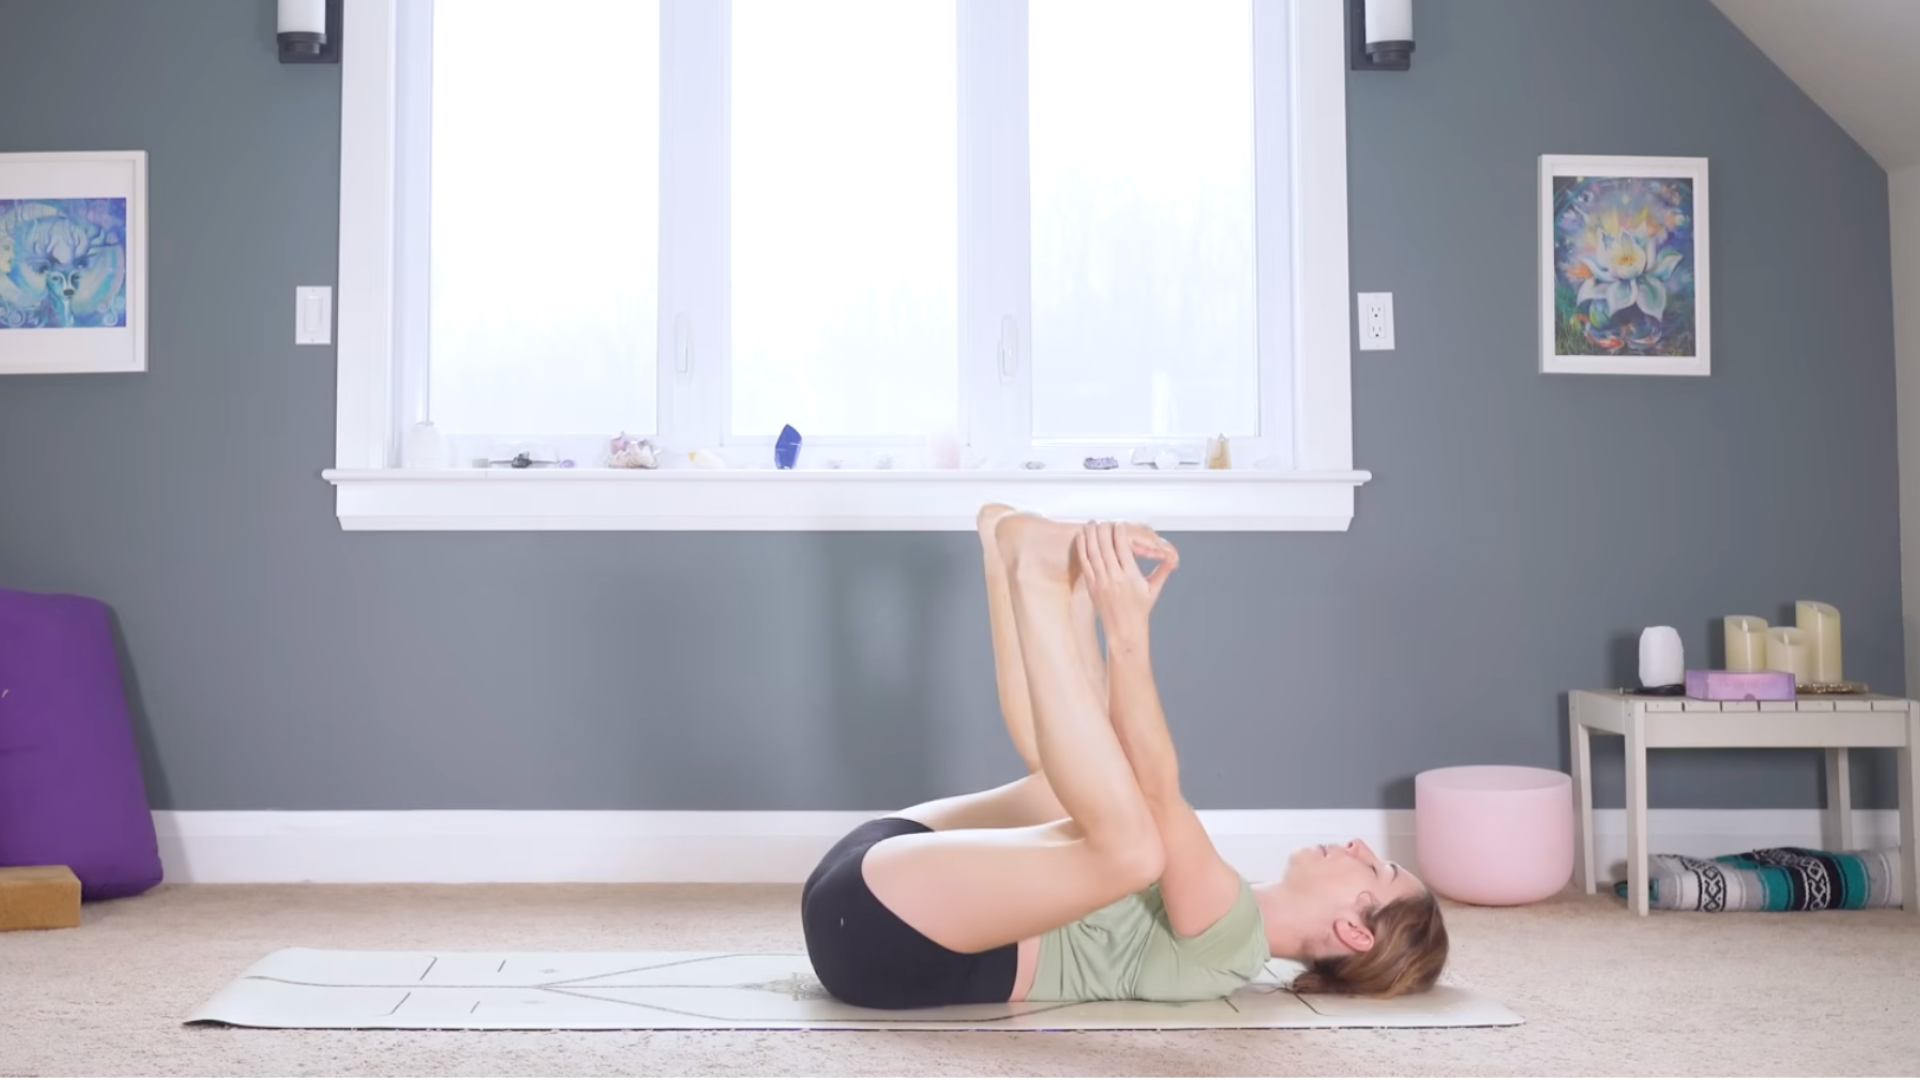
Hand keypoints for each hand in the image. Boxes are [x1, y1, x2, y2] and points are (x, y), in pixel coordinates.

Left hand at [1077, 521, 1175, 645]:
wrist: (1124, 629)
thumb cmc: (1139, 610)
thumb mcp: (1153, 589)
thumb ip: (1162, 571)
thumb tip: (1174, 559)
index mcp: (1130, 576)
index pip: (1123, 547)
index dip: (1120, 531)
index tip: (1120, 523)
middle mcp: (1114, 578)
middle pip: (1106, 546)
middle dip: (1104, 529)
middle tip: (1105, 521)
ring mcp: (1100, 581)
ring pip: (1093, 552)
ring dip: (1091, 535)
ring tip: (1092, 523)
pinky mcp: (1091, 585)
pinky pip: (1085, 562)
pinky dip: (1082, 548)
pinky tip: (1082, 537)